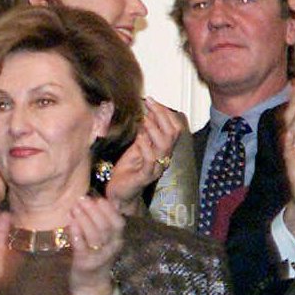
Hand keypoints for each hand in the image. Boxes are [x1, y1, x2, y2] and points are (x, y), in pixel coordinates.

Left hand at [68, 194, 124, 294]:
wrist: (91, 287)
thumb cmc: (95, 258)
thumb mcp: (105, 242)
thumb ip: (102, 224)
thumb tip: (94, 201)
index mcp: (117, 241)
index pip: (118, 223)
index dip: (108, 210)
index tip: (97, 198)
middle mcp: (111, 249)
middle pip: (105, 226)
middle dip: (93, 210)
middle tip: (81, 199)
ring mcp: (98, 257)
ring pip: (95, 235)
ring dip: (84, 219)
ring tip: (74, 207)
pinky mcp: (85, 263)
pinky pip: (82, 246)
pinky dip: (77, 233)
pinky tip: (70, 222)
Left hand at [106, 97, 185, 214]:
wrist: (120, 193)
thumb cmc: (128, 170)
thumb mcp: (137, 146)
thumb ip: (145, 132)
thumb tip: (149, 113)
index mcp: (163, 150)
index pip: (174, 129)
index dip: (165, 113)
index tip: (151, 101)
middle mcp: (163, 159)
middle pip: (172, 134)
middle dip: (161, 115)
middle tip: (149, 103)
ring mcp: (156, 168)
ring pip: (164, 146)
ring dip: (154, 129)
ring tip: (144, 120)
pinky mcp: (145, 177)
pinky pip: (150, 161)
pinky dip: (146, 147)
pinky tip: (139, 138)